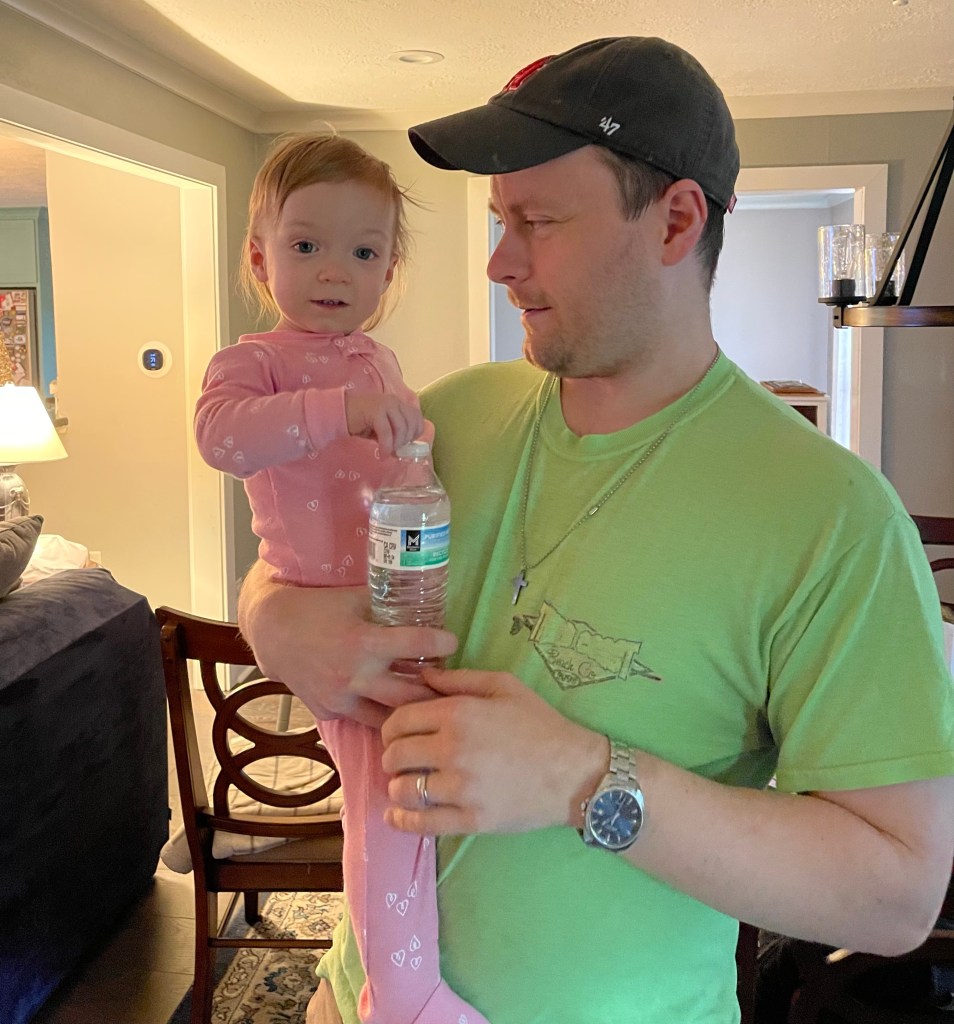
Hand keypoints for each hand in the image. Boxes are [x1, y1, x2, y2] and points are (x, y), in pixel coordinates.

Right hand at [237, 561, 457, 726]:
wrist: (273, 631)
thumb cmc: (317, 608)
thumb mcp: (354, 598)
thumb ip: (386, 603)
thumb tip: (423, 597)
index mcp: (364, 642)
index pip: (417, 645)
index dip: (442, 643)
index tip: (452, 642)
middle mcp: (355, 675)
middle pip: (411, 695)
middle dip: (435, 693)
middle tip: (451, 687)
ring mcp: (341, 698)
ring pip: (388, 718)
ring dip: (409, 711)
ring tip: (428, 705)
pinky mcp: (329, 711)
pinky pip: (361, 719)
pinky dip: (378, 713)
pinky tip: (391, 709)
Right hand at [345, 392, 424, 454]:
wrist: (339, 413)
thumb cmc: (361, 422)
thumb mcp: (383, 428)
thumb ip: (395, 434)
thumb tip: (404, 450)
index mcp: (399, 403)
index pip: (418, 418)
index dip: (414, 434)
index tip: (404, 445)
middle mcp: (395, 401)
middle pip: (411, 425)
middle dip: (405, 442)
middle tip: (394, 452)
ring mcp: (386, 404)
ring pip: (401, 429)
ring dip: (396, 445)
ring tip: (386, 453)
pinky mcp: (375, 411)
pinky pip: (387, 433)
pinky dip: (386, 446)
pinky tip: (382, 454)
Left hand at [380, 667, 607, 834]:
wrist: (574, 772)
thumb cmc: (541, 724)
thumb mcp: (504, 686)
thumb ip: (460, 679)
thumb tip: (422, 676)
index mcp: (458, 713)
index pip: (399, 721)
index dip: (390, 728)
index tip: (396, 735)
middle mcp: (453, 749)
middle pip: (395, 756)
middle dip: (392, 757)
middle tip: (400, 760)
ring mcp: (460, 788)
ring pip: (403, 790)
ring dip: (398, 787)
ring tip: (406, 785)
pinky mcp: (470, 819)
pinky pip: (422, 823)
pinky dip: (402, 820)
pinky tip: (396, 816)